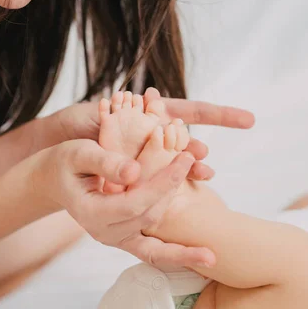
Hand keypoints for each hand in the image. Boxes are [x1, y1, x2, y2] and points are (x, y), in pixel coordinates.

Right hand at [29, 139, 216, 268]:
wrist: (55, 179)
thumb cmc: (66, 162)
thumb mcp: (79, 153)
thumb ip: (104, 162)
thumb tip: (134, 171)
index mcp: (91, 213)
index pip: (135, 201)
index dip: (162, 182)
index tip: (184, 157)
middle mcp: (103, 233)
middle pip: (149, 215)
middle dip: (174, 188)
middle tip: (193, 159)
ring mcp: (115, 239)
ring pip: (156, 234)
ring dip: (180, 216)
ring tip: (203, 191)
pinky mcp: (125, 239)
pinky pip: (154, 252)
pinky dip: (177, 254)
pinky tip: (203, 256)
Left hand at [49, 88, 254, 179]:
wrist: (59, 144)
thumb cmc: (78, 123)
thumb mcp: (91, 125)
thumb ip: (110, 137)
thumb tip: (133, 172)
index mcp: (151, 112)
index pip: (194, 110)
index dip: (222, 114)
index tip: (249, 120)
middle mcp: (155, 133)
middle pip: (187, 140)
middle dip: (197, 148)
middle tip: (205, 160)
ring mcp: (148, 155)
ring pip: (176, 163)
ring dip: (187, 169)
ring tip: (200, 176)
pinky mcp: (136, 176)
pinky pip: (158, 183)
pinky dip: (169, 188)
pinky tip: (176, 198)